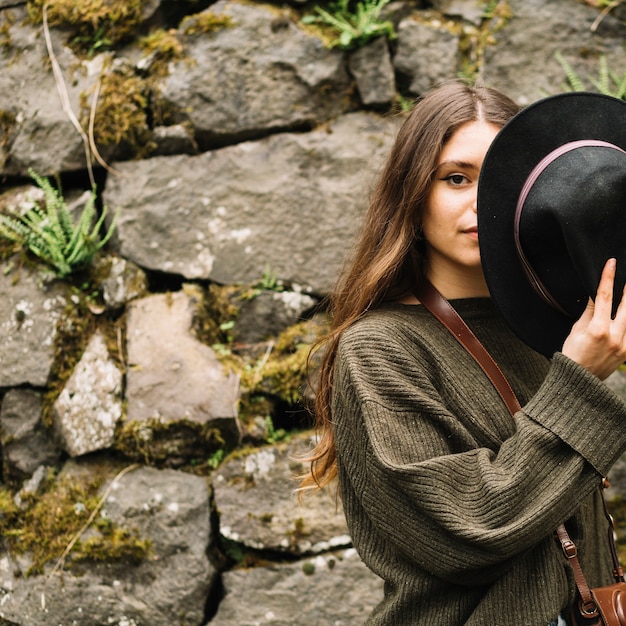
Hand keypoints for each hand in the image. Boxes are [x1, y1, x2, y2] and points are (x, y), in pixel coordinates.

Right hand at [561, 258, 625, 379]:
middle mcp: (615, 336)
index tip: (612, 263)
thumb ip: (590, 311)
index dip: (608, 278)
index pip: (605, 296)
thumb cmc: (573, 354)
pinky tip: (625, 315)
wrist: (579, 381)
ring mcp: (624, 345)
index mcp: (598, 329)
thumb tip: (595, 294)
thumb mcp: (577, 330)